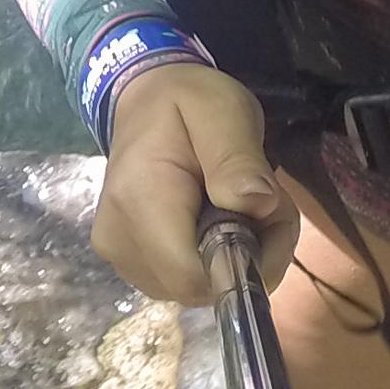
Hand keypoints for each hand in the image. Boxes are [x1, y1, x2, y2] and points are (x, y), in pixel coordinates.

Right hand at [92, 60, 299, 303]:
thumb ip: (238, 158)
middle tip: (266, 203)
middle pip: (198, 287)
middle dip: (247, 256)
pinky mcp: (127, 261)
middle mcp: (118, 237)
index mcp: (138, 196)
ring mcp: (118, 254)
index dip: (245, 260)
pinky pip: (182, 282)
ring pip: (194, 290)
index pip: (192, 274)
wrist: (146, 98)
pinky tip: (214, 219)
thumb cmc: (189, 100)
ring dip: (232, 258)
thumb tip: (256, 205)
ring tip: (239, 204)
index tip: (271, 214)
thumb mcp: (225, 110)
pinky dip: (209, 260)